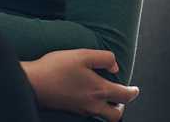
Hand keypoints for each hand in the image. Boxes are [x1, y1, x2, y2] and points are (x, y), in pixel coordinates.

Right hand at [20, 49, 138, 121]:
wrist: (34, 83)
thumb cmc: (56, 68)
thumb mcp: (82, 55)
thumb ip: (103, 58)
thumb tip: (115, 67)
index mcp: (99, 90)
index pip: (124, 96)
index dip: (133, 92)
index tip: (135, 89)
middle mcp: (93, 104)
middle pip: (116, 115)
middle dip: (122, 106)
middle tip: (121, 96)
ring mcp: (81, 109)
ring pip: (103, 116)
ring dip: (108, 108)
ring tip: (106, 97)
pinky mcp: (71, 110)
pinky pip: (90, 114)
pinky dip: (95, 108)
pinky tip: (88, 96)